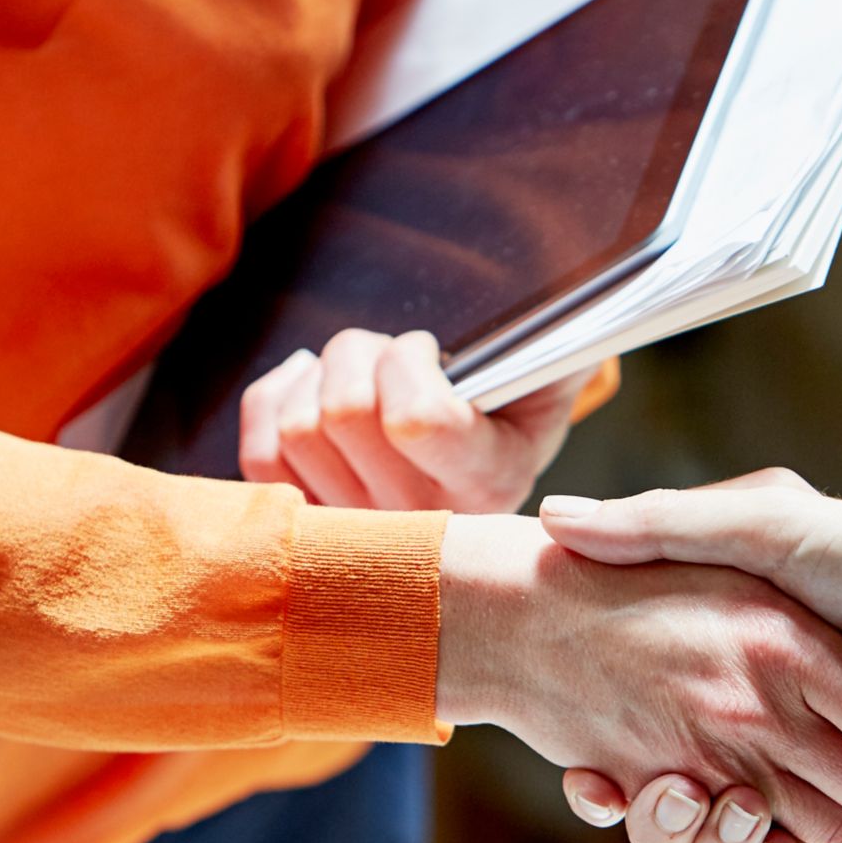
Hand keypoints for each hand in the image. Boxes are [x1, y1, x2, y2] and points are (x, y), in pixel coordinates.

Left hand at [240, 328, 585, 513]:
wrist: (489, 458)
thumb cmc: (517, 400)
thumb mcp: (553, 369)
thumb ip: (561, 338)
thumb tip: (582, 306)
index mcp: (489, 484)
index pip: (414, 418)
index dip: (407, 361)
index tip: (432, 354)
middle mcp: (424, 526)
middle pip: (341, 413)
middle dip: (361, 352)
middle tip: (393, 356)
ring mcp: (363, 536)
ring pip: (296, 428)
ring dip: (322, 375)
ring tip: (365, 377)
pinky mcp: (314, 529)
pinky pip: (260, 453)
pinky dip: (277, 398)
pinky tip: (314, 387)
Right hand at [535, 471, 841, 842]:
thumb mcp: (768, 528)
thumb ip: (669, 524)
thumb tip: (559, 522)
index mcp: (751, 665)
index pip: (650, 731)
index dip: (612, 769)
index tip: (588, 774)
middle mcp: (778, 726)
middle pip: (685, 805)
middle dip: (656, 816)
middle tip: (634, 791)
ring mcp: (822, 775)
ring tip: (688, 805)